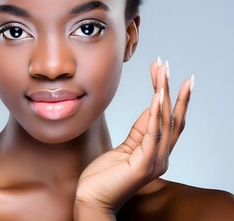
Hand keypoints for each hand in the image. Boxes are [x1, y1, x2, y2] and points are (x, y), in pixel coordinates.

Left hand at [74, 58, 193, 215]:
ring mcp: (155, 162)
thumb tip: (151, 108)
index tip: (163, 71)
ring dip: (165, 95)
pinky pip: (153, 136)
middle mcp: (161, 157)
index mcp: (157, 152)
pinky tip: (157, 98)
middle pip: (172, 117)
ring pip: (166, 123)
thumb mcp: (125, 148)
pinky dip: (156, 115)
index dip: (167, 93)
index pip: (167, 118)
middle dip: (170, 89)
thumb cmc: (105, 175)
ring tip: (163, 73)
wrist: (91, 199)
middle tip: (166, 65)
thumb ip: (140, 131)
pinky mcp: (144, 166)